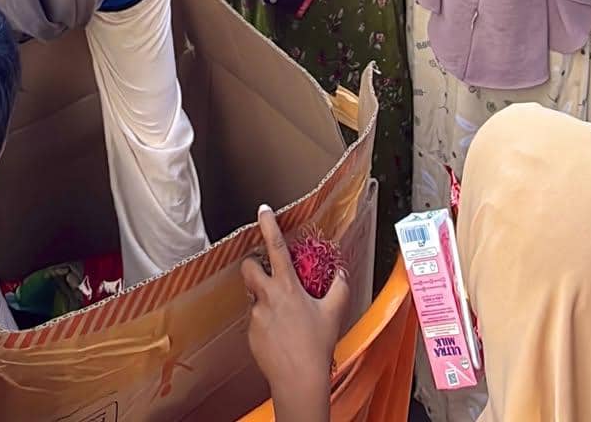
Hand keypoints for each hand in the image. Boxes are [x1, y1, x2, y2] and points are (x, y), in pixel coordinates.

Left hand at [243, 205, 345, 420]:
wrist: (298, 379)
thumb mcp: (334, 312)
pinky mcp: (250, 332)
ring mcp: (256, 315)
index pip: (274, 246)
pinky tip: (280, 333)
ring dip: (264, 297)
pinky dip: (265, 320)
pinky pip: (255, 319)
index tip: (263, 211)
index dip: (268, 225)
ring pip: (253, 295)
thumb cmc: (316, 347)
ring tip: (283, 314)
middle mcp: (267, 296)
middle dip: (254, 263)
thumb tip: (342, 272)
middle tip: (265, 270)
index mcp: (287, 286)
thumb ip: (340, 286)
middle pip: (249, 267)